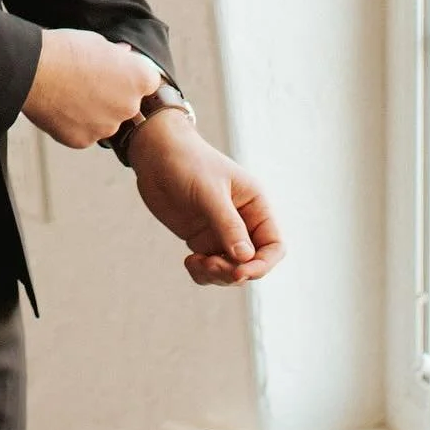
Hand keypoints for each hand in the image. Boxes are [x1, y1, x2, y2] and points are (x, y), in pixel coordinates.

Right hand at [21, 29, 160, 148]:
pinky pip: (85, 133)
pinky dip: (75, 124)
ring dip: (93, 112)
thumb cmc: (65, 51)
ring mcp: (107, 127)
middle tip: (87, 83)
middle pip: (126, 105)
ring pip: (105, 121)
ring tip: (69, 94)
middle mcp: (129, 106)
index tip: (114, 72)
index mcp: (140, 79)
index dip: (129, 76)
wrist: (33, 70)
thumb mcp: (98, 43)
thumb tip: (124, 56)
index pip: (147, 82)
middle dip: (112, 96)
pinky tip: (60, 108)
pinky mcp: (84, 140)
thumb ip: (116, 56)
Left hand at [126, 110, 283, 284]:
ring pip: (231, 269)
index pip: (274, 245)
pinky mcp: (201, 238)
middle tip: (210, 266)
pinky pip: (210, 267)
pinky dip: (202, 273)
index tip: (240, 272)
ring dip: (217, 275)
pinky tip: (189, 262)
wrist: (155, 154)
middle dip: (234, 272)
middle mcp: (243, 221)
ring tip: (196, 263)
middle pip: (253, 263)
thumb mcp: (209, 192)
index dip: (262, 264)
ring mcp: (222, 231)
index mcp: (255, 205)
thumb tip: (245, 259)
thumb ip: (227, 225)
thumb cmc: (187, 162)